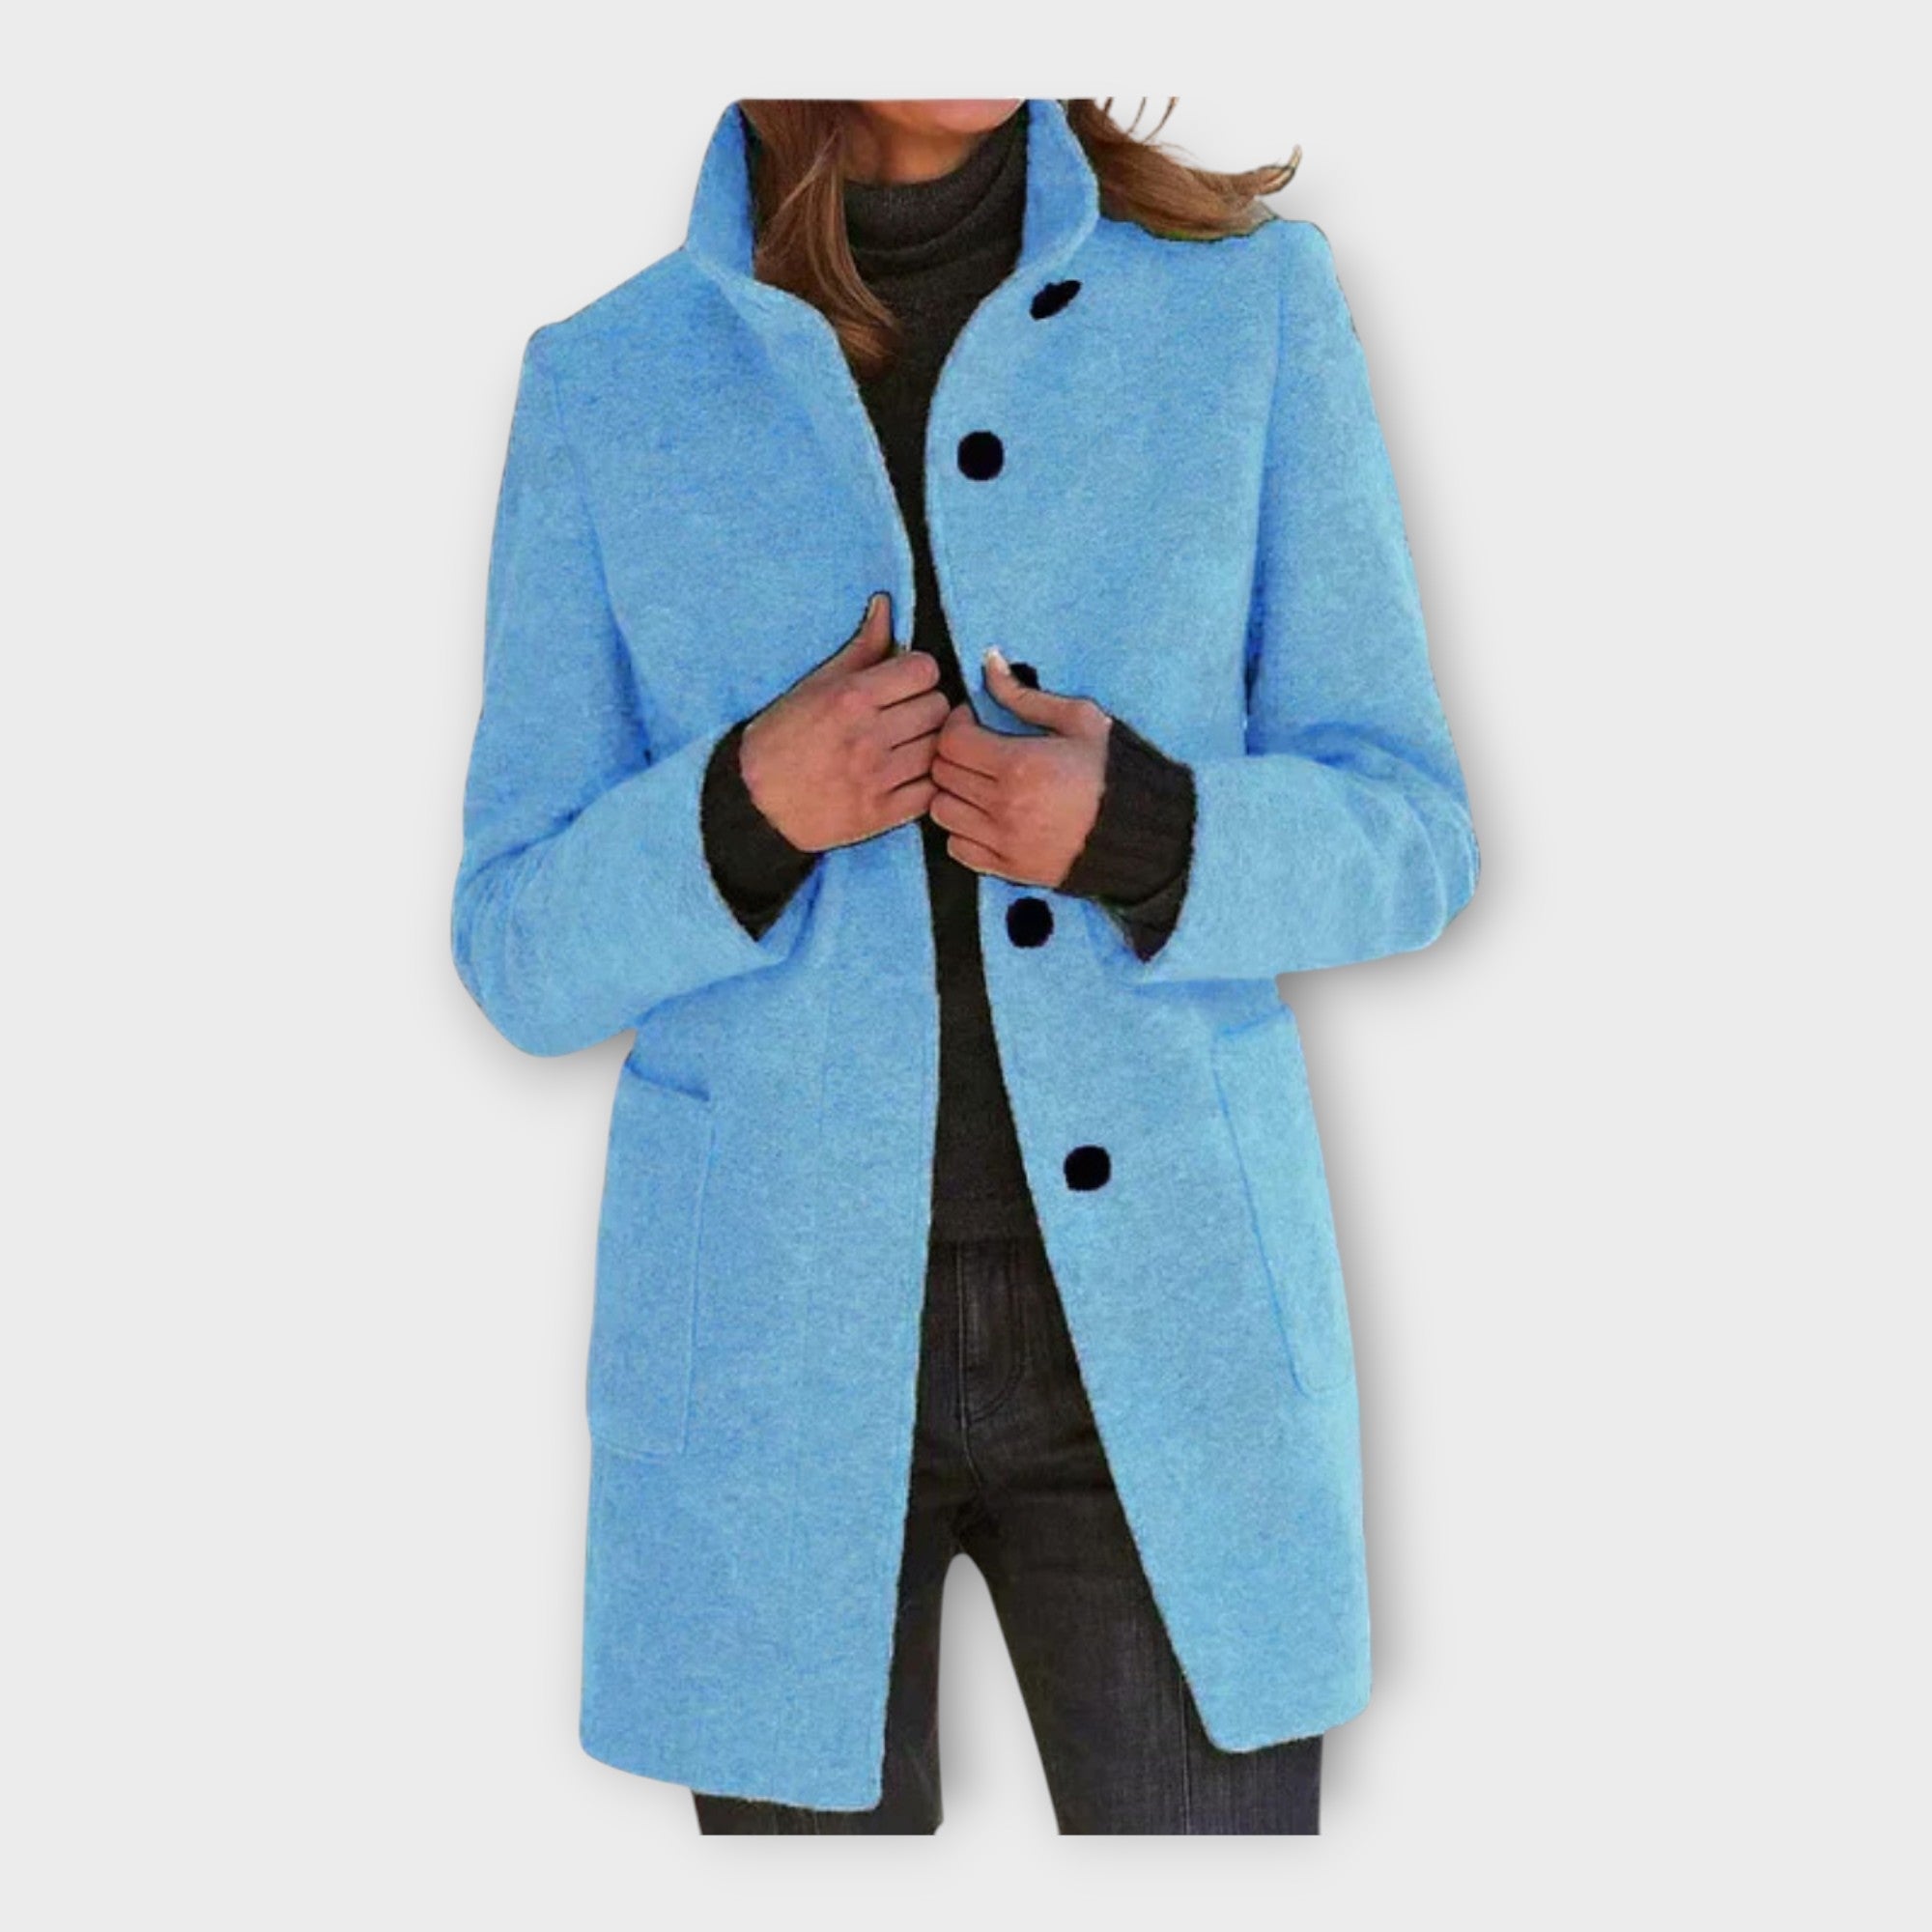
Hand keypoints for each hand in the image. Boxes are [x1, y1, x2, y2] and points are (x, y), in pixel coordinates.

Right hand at [740, 592, 948, 850]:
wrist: (753, 801)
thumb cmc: (783, 736)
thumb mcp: (816, 685)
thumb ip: (861, 647)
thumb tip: (885, 604)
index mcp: (851, 698)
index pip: (925, 670)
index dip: (917, 674)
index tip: (904, 684)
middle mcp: (867, 736)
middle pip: (938, 708)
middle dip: (926, 707)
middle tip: (907, 716)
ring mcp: (877, 778)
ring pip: (940, 749)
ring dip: (929, 745)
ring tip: (908, 746)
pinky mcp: (881, 814)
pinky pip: (932, 790)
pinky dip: (926, 783)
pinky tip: (907, 776)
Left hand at [927, 648, 1111, 886]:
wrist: (1140, 832)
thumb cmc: (1112, 771)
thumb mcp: (1079, 720)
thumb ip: (1025, 695)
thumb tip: (989, 662)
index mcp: (1020, 765)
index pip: (951, 741)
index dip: (957, 724)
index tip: (974, 722)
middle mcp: (1004, 806)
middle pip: (942, 774)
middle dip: (954, 754)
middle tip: (977, 749)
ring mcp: (1003, 842)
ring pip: (941, 811)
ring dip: (953, 793)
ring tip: (978, 784)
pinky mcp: (1007, 868)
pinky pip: (957, 847)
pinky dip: (962, 830)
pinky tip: (985, 816)